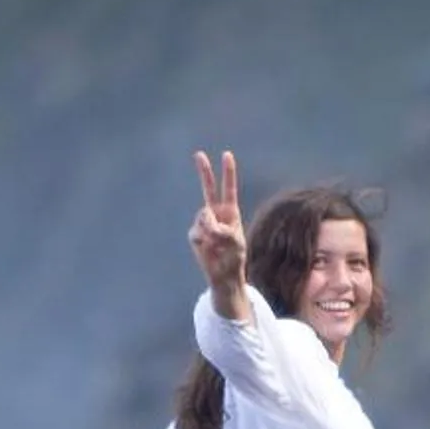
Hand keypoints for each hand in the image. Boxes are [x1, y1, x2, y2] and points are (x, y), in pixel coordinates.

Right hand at [190, 150, 246, 294]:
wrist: (224, 274)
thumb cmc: (234, 257)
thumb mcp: (234, 242)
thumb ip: (220, 228)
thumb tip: (204, 220)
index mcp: (230, 213)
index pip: (228, 189)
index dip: (228, 173)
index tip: (227, 155)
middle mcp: (216, 214)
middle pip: (208, 189)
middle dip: (204, 172)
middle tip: (199, 154)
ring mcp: (204, 223)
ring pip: (202, 217)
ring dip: (210, 230)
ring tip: (218, 244)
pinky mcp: (195, 234)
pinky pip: (196, 232)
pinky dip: (203, 241)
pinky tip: (208, 248)